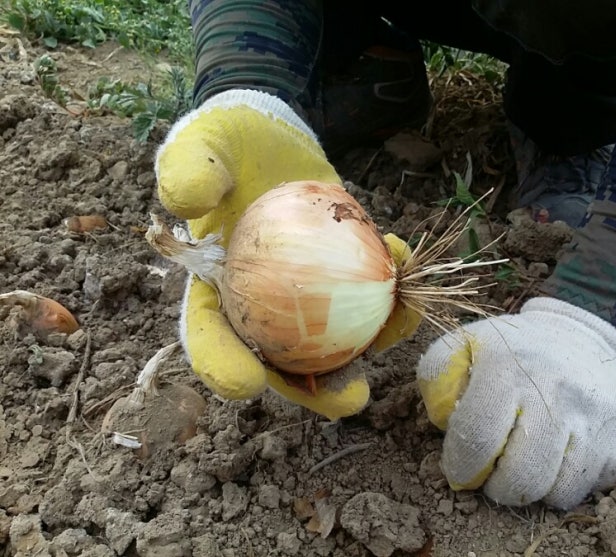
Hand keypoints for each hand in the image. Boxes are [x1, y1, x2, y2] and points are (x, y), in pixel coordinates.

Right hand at [156, 90, 419, 419]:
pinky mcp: (338, 280)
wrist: (275, 139)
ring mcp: (302, 299)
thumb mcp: (203, 142)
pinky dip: (387, 296)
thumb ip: (189, 167)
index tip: (246, 382)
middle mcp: (257, 306)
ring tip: (393, 338)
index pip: (209, 336)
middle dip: (314, 391)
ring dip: (367, 350)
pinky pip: (363, 299)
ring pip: (331, 341)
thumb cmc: (229, 144)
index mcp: (212, 290)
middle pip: (280, 361)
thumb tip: (184, 204)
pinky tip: (403, 276)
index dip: (223, 366)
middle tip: (348, 398)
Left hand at [417, 297, 615, 508]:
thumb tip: (442, 423)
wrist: (581, 336)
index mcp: (506, 366)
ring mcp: (594, 416)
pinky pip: (585, 489)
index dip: (460, 466)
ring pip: (555, 491)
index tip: (459, 469)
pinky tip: (554, 460)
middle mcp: (555, 390)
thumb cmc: (512, 352)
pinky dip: (562, 485)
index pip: (476, 438)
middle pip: (519, 478)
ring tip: (523, 464)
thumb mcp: (465, 346)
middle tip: (492, 475)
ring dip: (531, 489)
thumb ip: (438, 377)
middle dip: (496, 488)